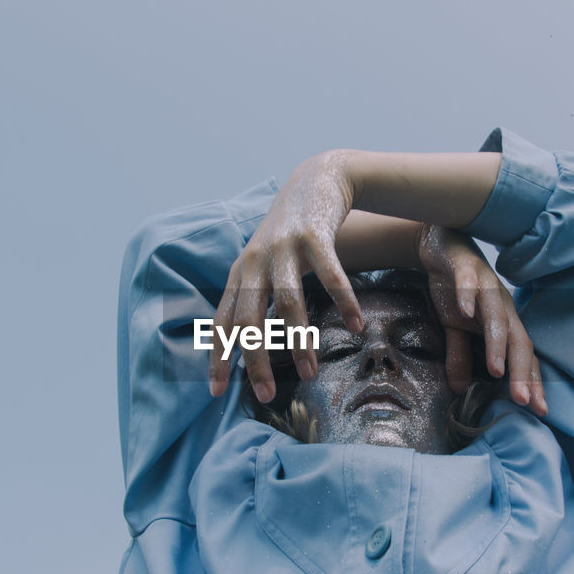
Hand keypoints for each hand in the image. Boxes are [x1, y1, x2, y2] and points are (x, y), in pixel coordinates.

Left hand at [209, 151, 363, 401]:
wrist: (316, 179)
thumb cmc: (290, 232)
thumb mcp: (263, 261)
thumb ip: (254, 295)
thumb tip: (249, 346)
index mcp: (240, 273)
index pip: (221, 322)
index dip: (218, 357)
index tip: (218, 392)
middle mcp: (255, 261)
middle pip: (248, 319)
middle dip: (255, 361)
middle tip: (266, 394)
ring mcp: (284, 247)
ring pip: (287, 303)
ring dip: (298, 342)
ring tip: (310, 372)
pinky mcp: (315, 235)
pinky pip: (331, 276)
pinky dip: (344, 303)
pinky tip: (355, 326)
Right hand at [417, 225, 547, 415]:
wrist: (443, 247)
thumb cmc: (455, 289)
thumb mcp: (454, 328)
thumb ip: (459, 356)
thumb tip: (458, 389)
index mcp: (505, 322)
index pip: (524, 356)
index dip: (532, 381)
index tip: (539, 410)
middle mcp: (503, 305)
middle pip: (518, 340)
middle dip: (522, 372)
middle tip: (524, 401)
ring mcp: (487, 286)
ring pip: (497, 316)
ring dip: (498, 343)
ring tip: (496, 370)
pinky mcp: (467, 268)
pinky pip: (469, 284)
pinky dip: (468, 296)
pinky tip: (465, 312)